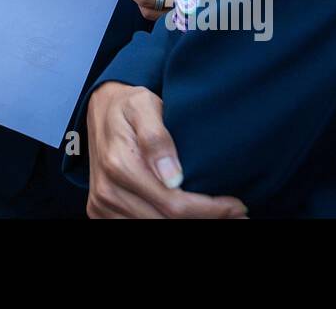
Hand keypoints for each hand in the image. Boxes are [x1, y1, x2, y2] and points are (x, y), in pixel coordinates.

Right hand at [85, 83, 246, 218]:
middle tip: (235, 213)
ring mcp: (103, 204)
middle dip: (206, 219)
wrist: (99, 109)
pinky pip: (136, 228)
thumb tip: (173, 177)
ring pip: (154, 230)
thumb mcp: (144, 105)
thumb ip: (156, 137)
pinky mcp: (101, 212)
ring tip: (216, 215)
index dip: (210, 210)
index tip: (236, 206)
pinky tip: (187, 215)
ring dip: (188, 224)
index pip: (174, 204)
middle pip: (167, 223)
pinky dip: (165, 223)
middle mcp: (108, 190)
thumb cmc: (128, 106)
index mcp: (120, 165)